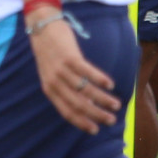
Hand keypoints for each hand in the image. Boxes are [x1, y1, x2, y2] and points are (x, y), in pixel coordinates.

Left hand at [28, 15, 119, 133]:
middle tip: (111, 120)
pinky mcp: (70, 57)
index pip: (66, 111)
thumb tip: (84, 103)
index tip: (95, 130)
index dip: (81, 122)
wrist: (40, 27)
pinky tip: (110, 85)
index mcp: (49, 89)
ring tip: (116, 105)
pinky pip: (87, 72)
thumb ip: (62, 88)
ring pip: (85, 90)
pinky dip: (100, 79)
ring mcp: (61, 69)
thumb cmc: (48, 52)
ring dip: (103, 99)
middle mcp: (54, 82)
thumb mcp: (50, 73)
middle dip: (96, 115)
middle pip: (78, 104)